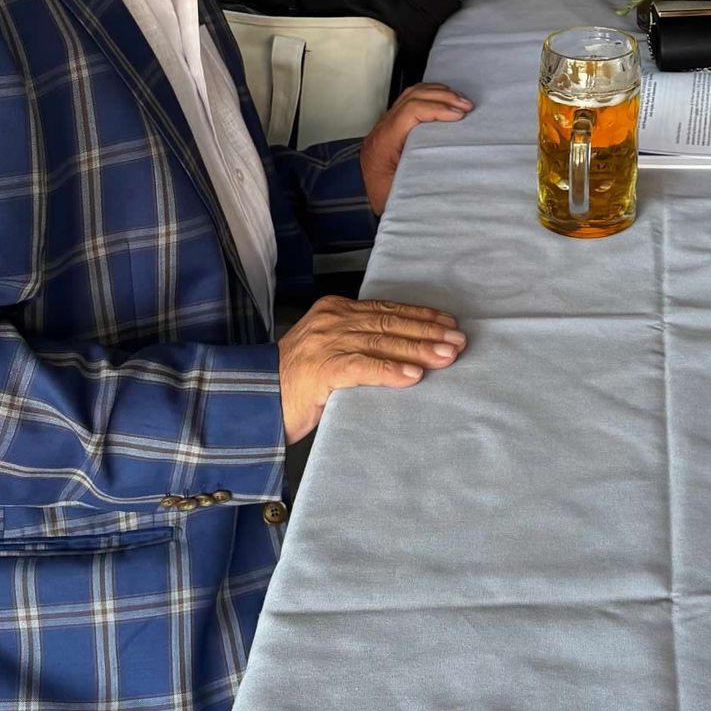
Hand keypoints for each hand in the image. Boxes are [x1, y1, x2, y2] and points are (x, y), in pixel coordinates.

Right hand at [277, 294, 464, 442]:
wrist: (253, 400)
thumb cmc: (295, 383)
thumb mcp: (331, 353)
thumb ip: (360, 346)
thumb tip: (407, 354)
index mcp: (335, 311)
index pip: (386, 309)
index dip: (420, 315)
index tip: (448, 323)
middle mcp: (332, 320)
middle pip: (390, 323)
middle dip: (428, 331)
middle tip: (458, 340)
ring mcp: (325, 342)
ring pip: (382, 341)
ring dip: (419, 349)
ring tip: (446, 357)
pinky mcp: (320, 368)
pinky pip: (362, 366)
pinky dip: (390, 370)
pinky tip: (412, 375)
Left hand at [359, 80, 472, 213]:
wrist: (360, 196)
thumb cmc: (381, 196)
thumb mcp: (401, 191)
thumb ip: (421, 176)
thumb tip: (449, 169)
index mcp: (385, 141)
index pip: (411, 110)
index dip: (437, 109)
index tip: (458, 116)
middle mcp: (384, 127)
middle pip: (413, 96)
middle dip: (443, 97)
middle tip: (466, 106)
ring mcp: (386, 123)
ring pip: (411, 93)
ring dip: (437, 92)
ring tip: (459, 100)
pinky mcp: (391, 123)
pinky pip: (409, 99)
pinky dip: (429, 95)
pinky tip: (444, 100)